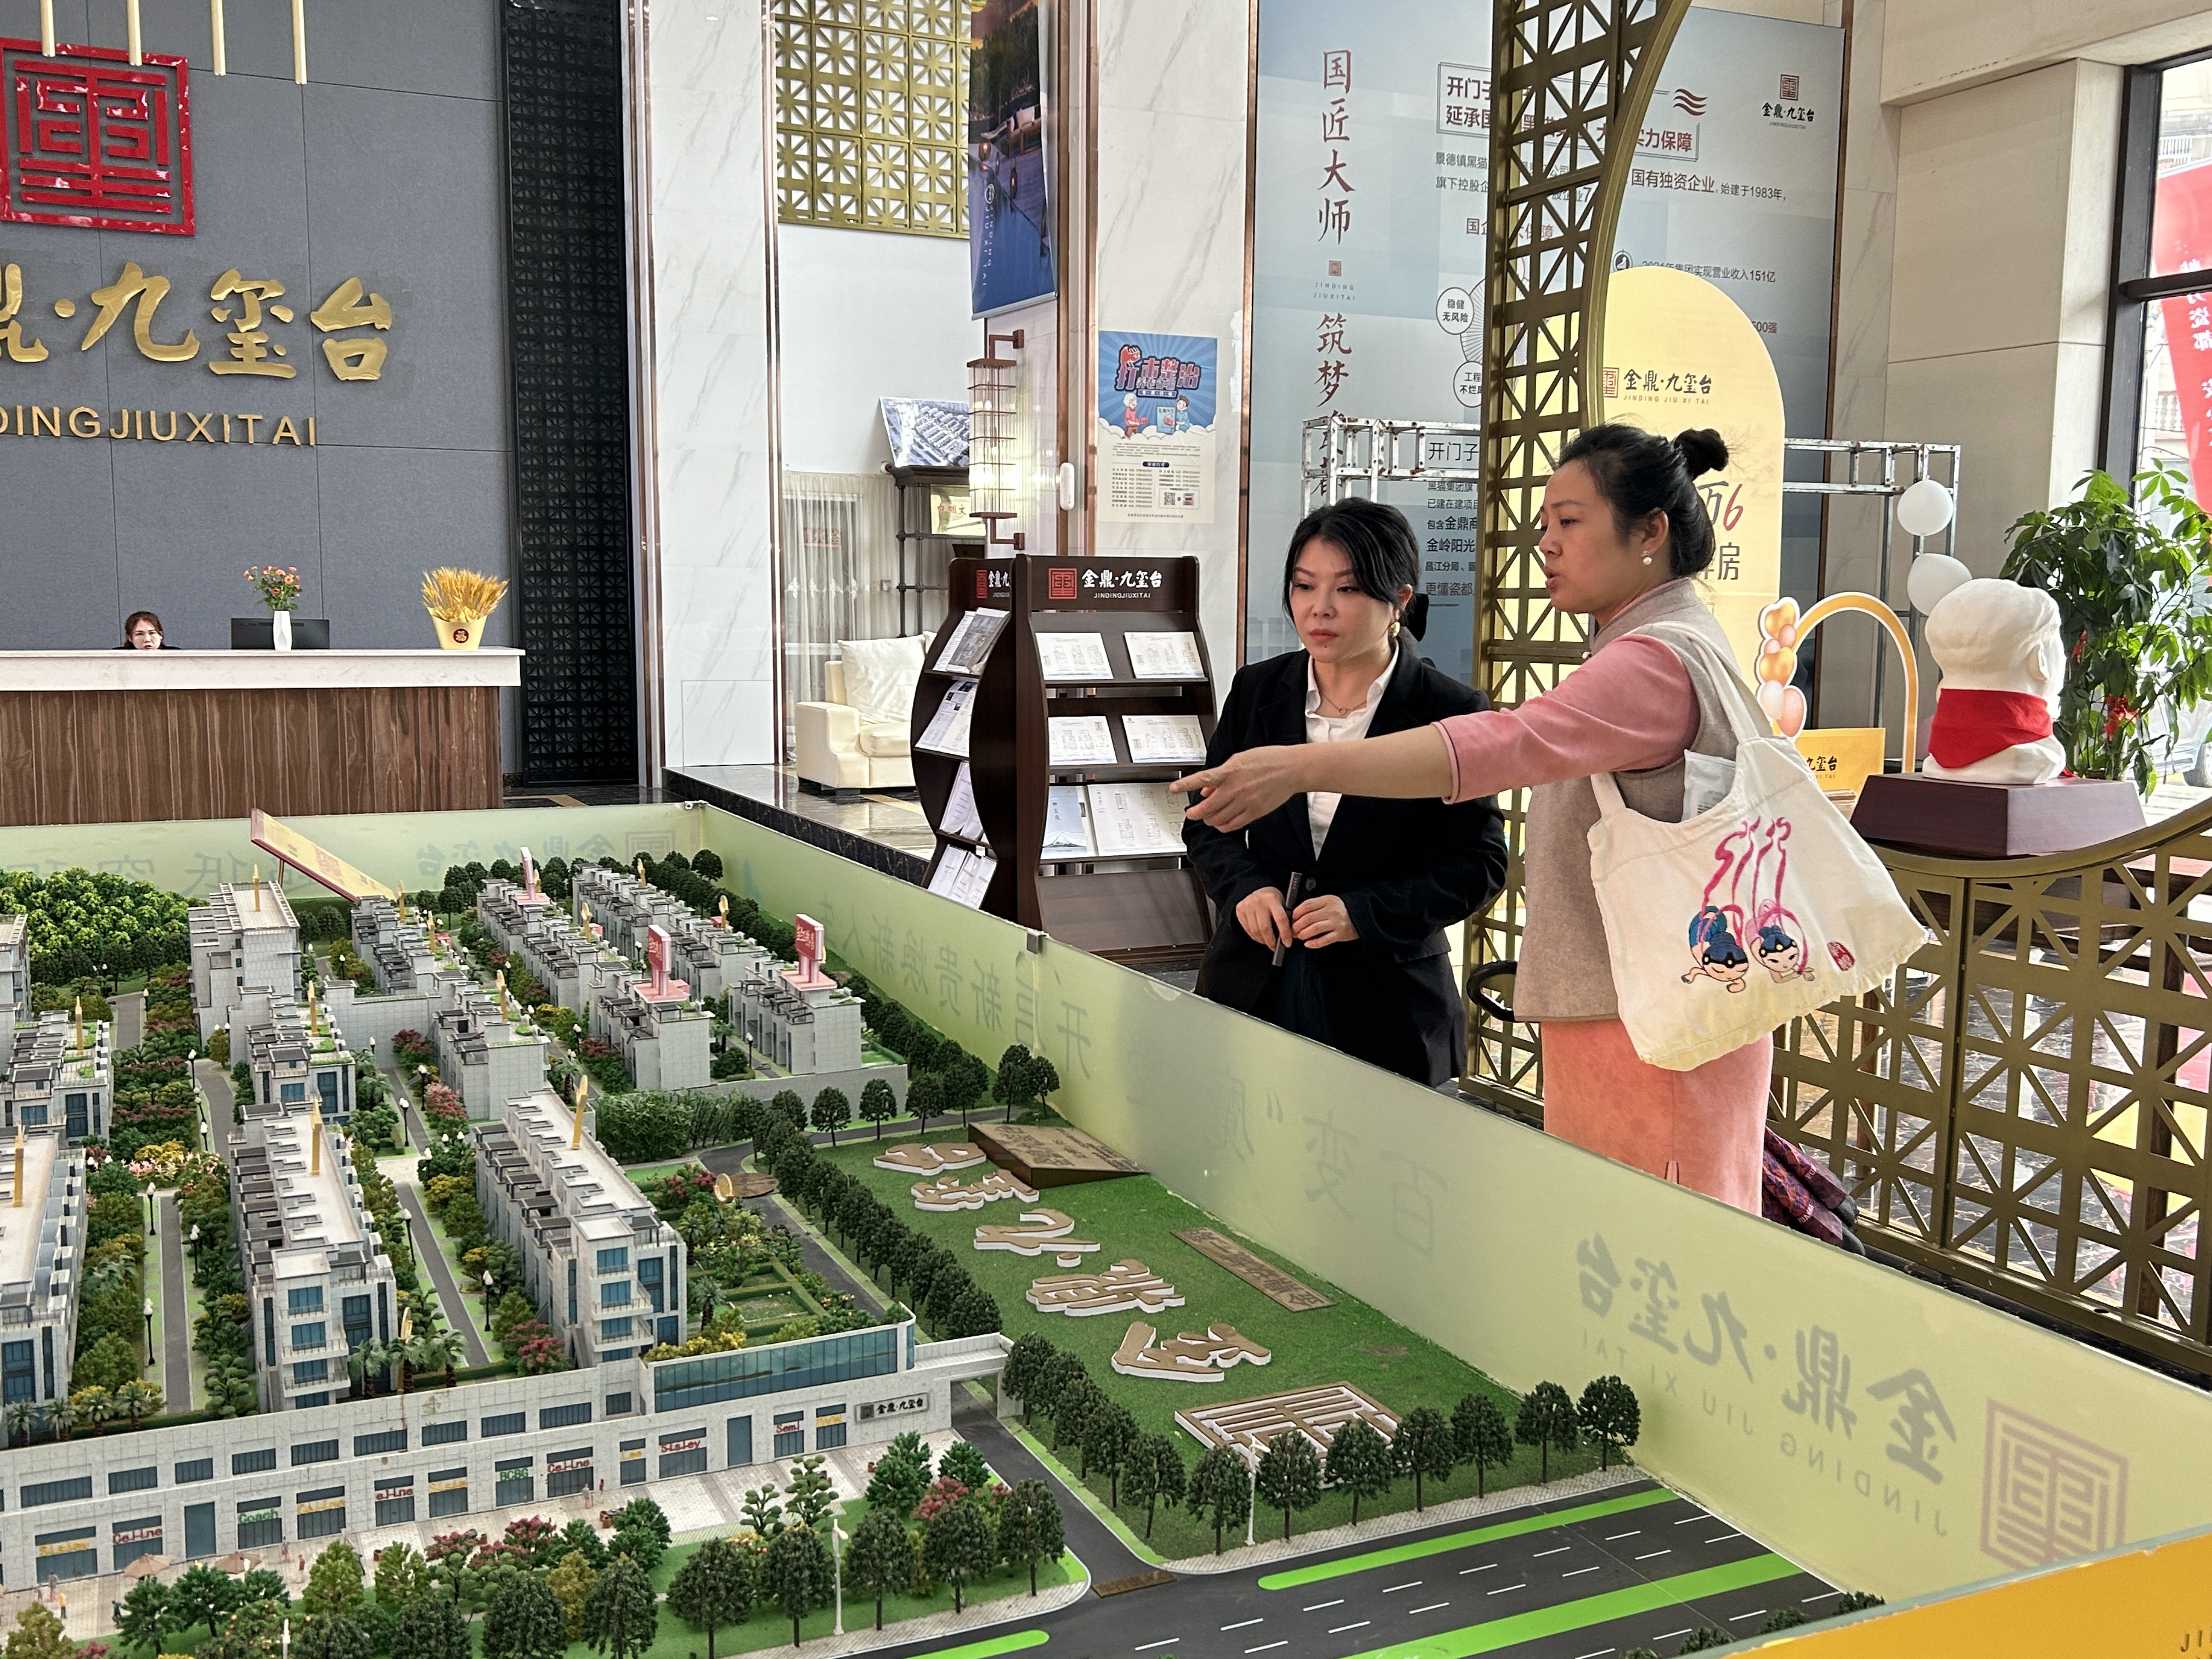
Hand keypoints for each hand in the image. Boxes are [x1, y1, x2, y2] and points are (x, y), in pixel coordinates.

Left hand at [1171, 745, 1306, 832]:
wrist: (1291, 769)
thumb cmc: (1268, 760)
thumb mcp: (1240, 760)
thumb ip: (1221, 775)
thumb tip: (1206, 788)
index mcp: (1230, 771)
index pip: (1202, 779)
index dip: (1186, 785)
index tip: (1173, 789)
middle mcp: (1235, 788)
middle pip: (1207, 807)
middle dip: (1195, 813)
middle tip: (1192, 813)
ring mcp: (1244, 802)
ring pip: (1218, 818)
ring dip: (1209, 819)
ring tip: (1208, 818)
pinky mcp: (1254, 812)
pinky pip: (1233, 825)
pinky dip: (1223, 826)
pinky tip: (1221, 824)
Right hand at [1235, 887, 1290, 950]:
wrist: (1255, 888)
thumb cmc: (1272, 898)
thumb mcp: (1282, 902)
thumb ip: (1285, 916)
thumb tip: (1290, 935)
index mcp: (1272, 899)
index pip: (1280, 919)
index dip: (1285, 934)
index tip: (1287, 943)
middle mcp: (1259, 902)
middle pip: (1265, 928)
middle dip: (1271, 941)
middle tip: (1275, 947)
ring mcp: (1247, 906)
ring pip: (1255, 930)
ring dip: (1263, 940)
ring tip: (1268, 942)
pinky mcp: (1240, 910)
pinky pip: (1247, 929)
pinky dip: (1255, 936)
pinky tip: (1260, 937)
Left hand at [1291, 894, 1357, 948]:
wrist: (1362, 916)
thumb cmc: (1341, 910)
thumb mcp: (1329, 902)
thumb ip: (1315, 906)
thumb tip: (1296, 915)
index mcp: (1327, 900)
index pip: (1307, 905)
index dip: (1296, 913)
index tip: (1292, 919)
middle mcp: (1332, 911)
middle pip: (1308, 918)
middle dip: (1297, 926)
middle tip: (1293, 930)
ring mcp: (1337, 923)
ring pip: (1314, 929)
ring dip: (1304, 934)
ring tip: (1300, 936)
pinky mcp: (1340, 934)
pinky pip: (1324, 940)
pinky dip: (1314, 943)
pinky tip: (1308, 944)